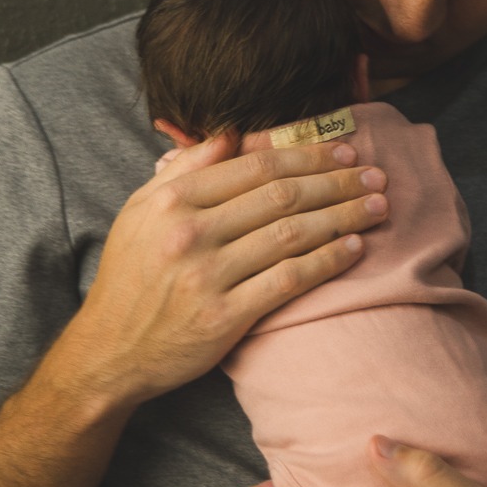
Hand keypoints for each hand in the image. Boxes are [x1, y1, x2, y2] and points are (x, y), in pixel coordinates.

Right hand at [62, 132, 390, 409]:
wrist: (108, 352)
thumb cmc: (130, 278)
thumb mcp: (140, 211)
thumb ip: (185, 169)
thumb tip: (230, 134)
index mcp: (172, 199)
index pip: (255, 166)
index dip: (308, 155)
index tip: (344, 150)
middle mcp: (189, 233)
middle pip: (281, 195)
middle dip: (337, 181)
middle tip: (376, 175)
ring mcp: (206, 276)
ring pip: (291, 234)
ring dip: (343, 216)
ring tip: (377, 206)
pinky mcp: (223, 318)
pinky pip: (289, 280)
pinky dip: (327, 260)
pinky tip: (355, 248)